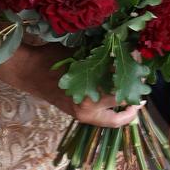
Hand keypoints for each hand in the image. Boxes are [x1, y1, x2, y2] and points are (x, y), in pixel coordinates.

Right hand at [11, 44, 141, 127]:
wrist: (29, 71)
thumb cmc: (52, 58)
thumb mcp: (79, 54)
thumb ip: (100, 57)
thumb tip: (124, 49)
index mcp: (87, 92)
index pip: (119, 85)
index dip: (131, 70)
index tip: (137, 57)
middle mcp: (87, 109)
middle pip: (120, 103)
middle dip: (134, 90)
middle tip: (141, 76)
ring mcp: (83, 115)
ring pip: (114, 118)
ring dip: (128, 105)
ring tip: (138, 92)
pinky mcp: (80, 116)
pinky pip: (105, 119)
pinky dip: (117, 112)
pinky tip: (126, 101)